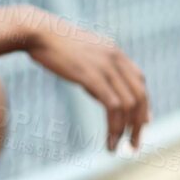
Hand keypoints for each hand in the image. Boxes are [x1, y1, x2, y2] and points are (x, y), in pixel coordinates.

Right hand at [20, 8, 150, 151]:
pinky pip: (113, 107)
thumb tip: (93, 79)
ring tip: (117, 148)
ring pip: (129, 105)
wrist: (36, 32)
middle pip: (140, 96)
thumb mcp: (78, 51)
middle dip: (139, 124)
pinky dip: (114, 127)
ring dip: (127, 130)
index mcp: (114, 52)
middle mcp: (116, 59)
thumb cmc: (49, 43)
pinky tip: (108, 141)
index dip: (143, 104)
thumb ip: (91, 64)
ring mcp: (106, 67)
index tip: (141, 124)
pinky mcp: (93, 77)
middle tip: (133, 145)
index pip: (139, 81)